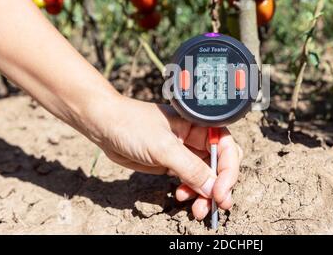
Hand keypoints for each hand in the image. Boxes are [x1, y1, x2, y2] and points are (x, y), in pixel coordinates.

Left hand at [91, 95, 241, 219]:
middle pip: (220, 164)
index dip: (228, 171)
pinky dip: (190, 192)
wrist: (105, 126)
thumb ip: (190, 168)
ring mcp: (185, 152)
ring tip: (197, 209)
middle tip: (216, 205)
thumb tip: (213, 189)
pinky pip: (190, 181)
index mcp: (200, 125)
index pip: (227, 148)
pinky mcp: (173, 163)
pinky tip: (181, 196)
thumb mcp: (163, 147)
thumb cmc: (132, 124)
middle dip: (219, 186)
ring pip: (206, 176)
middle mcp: (196, 138)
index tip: (220, 191)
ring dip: (204, 194)